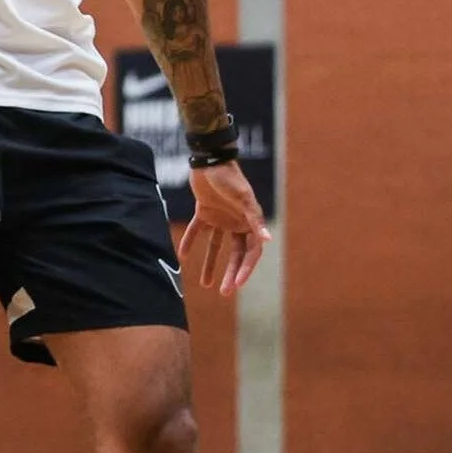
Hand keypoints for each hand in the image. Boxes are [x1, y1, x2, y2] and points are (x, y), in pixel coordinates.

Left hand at [178, 160, 270, 295]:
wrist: (210, 160)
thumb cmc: (230, 179)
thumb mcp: (243, 200)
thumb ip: (254, 220)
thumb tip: (268, 240)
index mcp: (249, 223)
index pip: (250, 253)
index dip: (245, 269)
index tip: (237, 284)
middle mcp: (236, 223)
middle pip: (234, 254)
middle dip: (230, 274)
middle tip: (224, 292)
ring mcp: (220, 218)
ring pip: (215, 246)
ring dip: (210, 264)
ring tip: (204, 284)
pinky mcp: (204, 211)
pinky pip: (197, 231)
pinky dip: (190, 242)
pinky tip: (183, 255)